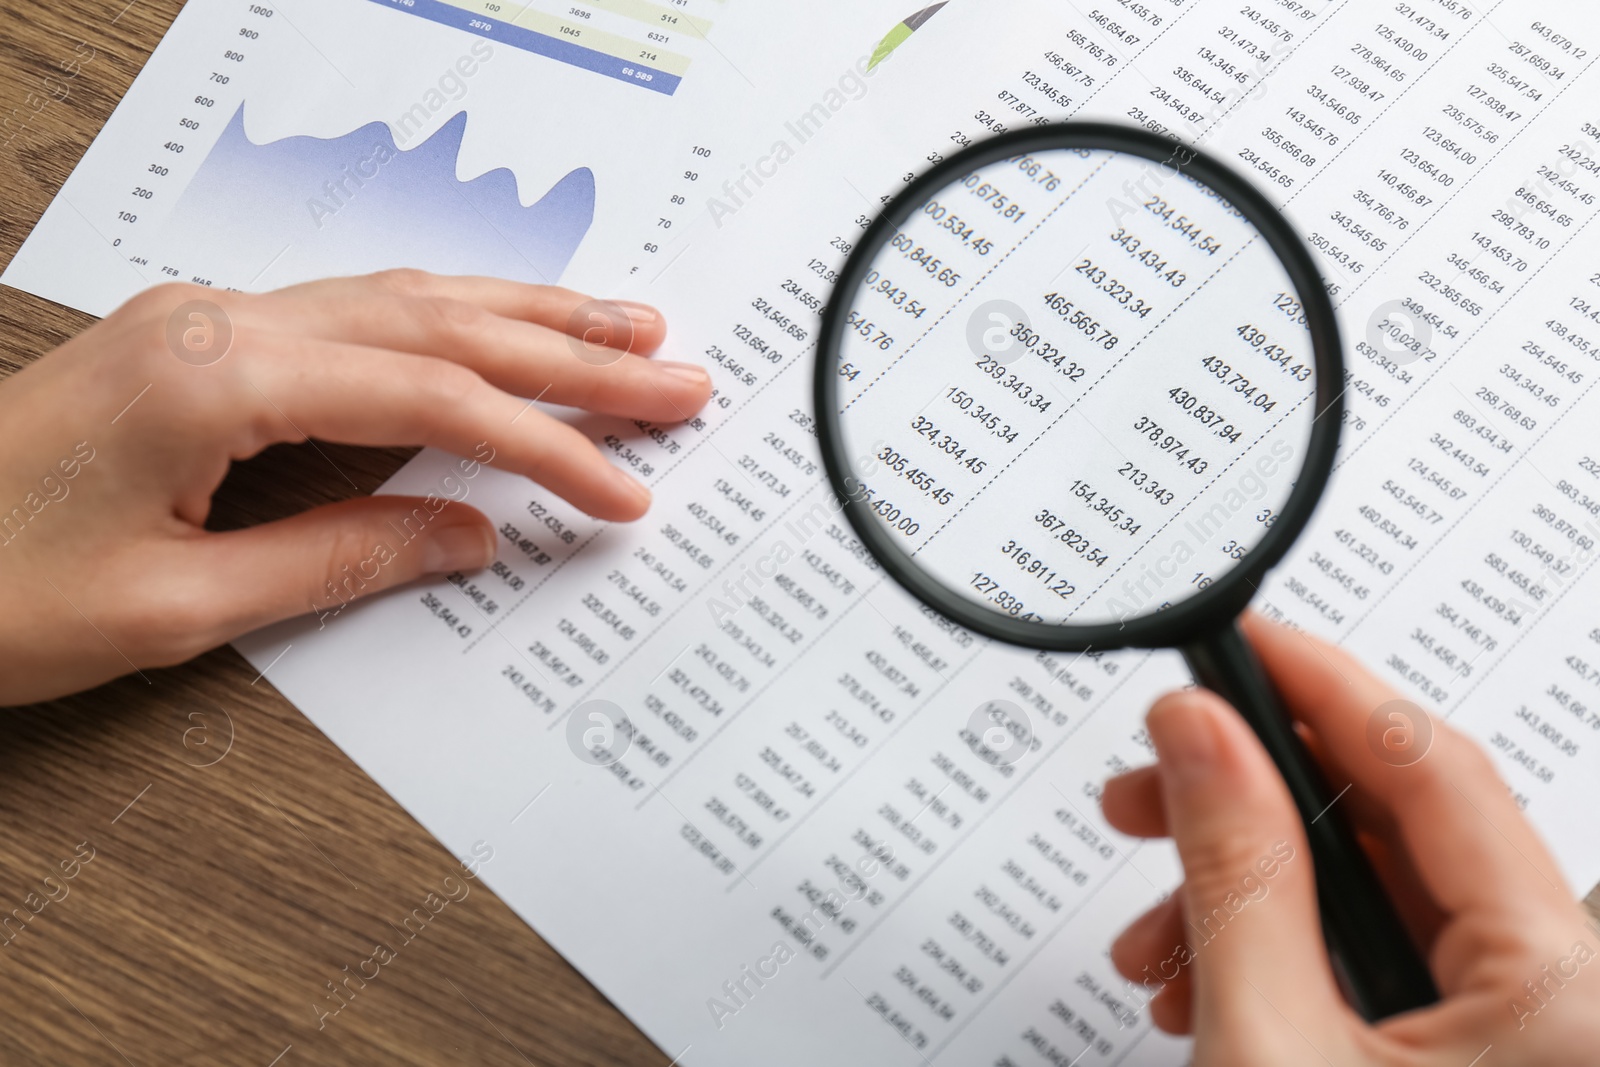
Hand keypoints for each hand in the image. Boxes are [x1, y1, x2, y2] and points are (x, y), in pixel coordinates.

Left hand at [0, 271, 710, 705]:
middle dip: (570, 352)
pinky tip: (497, 328)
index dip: (544, 444)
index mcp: (213, 375)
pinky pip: (357, 315)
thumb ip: (341, 557)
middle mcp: (220, 321)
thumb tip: (469, 536)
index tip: (622, 488)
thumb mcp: (179, 608)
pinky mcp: (201, 340)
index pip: (430, 397)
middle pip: (438, 322)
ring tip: (622, 330)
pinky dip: (448, 325)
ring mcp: (208, 320)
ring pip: (404, 299)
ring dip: (521, 317)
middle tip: (673, 373)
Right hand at [1102, 614, 1599, 1064]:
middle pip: (1401, 832)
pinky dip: (1281, 958)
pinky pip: (1380, 964)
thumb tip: (1203, 734)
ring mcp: (1522, 1037)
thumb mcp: (1269, 1043)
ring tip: (1157, 936)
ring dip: (1247, 896)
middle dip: (1250, 809)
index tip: (1237, 645)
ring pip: (1377, 900)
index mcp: (1563, 995)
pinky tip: (1204, 984)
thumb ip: (1238, 877)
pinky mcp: (1472, 1059)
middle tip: (1150, 791)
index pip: (1436, 771)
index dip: (1321, 688)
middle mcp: (1567, 1007)